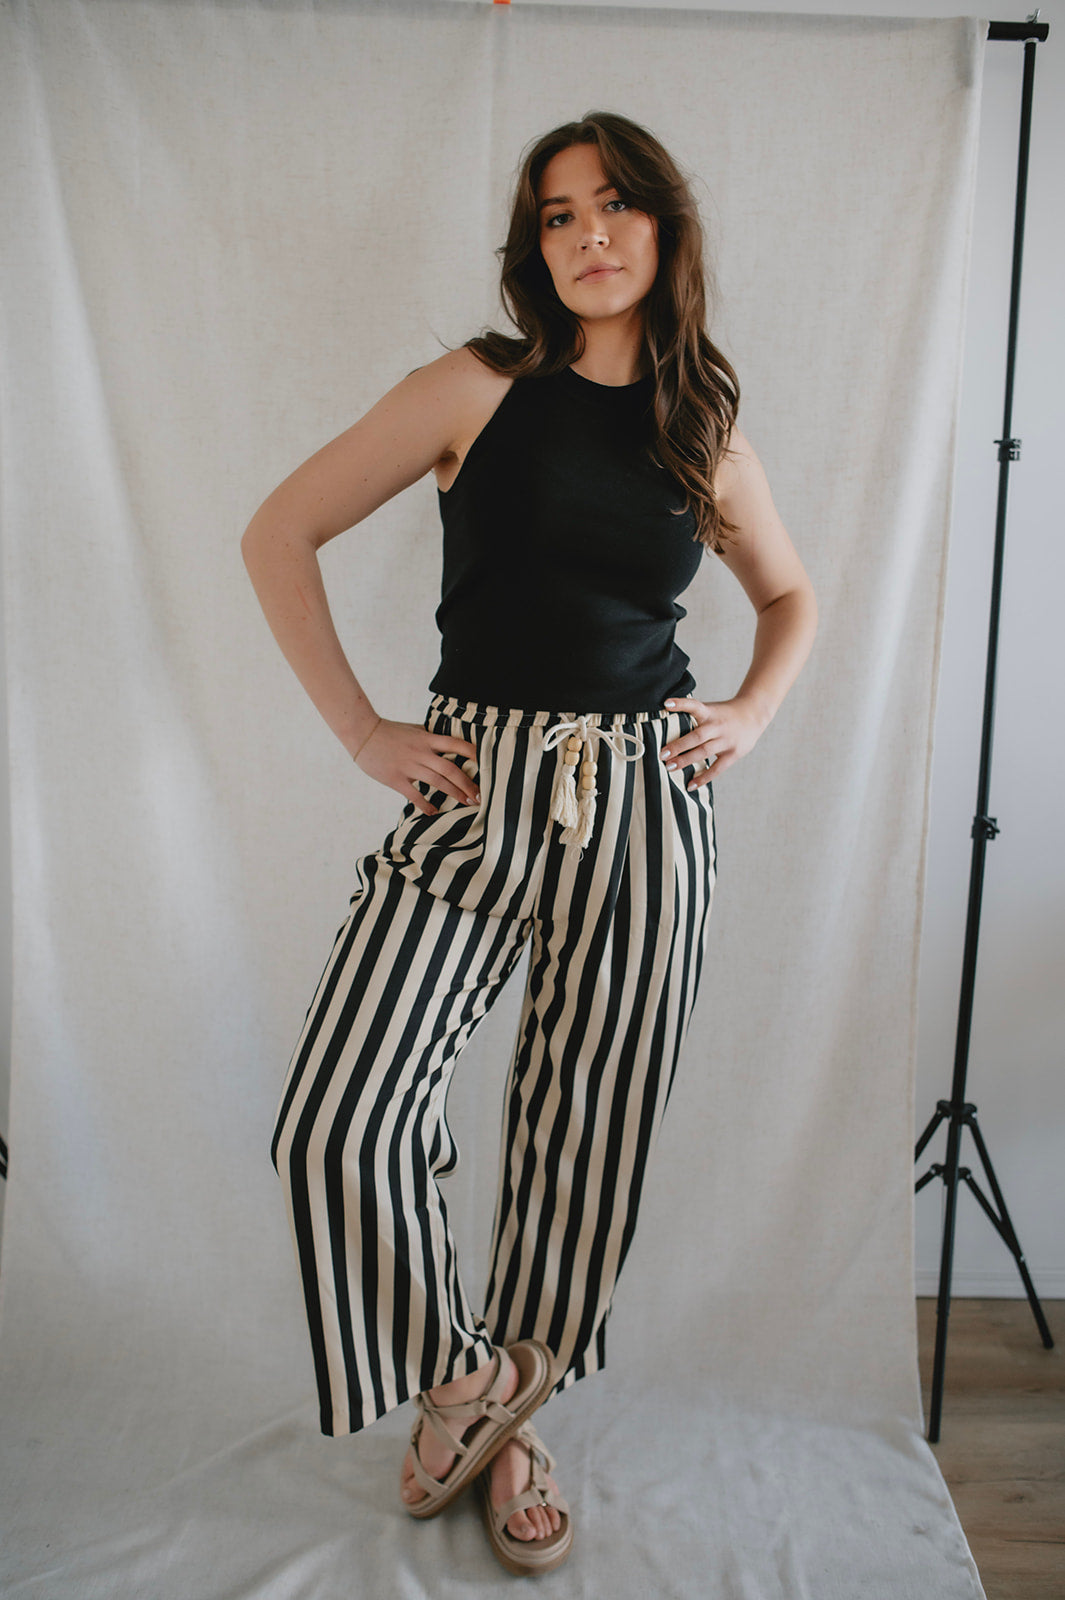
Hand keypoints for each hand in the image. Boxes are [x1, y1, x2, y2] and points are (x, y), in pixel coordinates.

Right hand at [354, 719, 479, 815]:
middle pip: (450, 769)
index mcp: (427, 739)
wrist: (362, 733)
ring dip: (454, 794)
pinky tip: (434, 812)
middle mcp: (421, 752)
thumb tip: (447, 741)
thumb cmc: (389, 731)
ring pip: (437, 782)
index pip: (455, 744)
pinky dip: (426, 805)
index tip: (485, 763)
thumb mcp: (414, 729)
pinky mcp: (396, 778)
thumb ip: (430, 736)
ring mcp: (409, 766)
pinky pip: (414, 795)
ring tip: (467, 803)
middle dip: (467, 783)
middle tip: (480, 795)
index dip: (472, 753)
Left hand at [660, 696, 765, 789]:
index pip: (694, 705)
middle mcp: (717, 726)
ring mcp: (726, 740)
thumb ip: (693, 716)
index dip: (681, 703)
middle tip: (662, 755)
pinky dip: (703, 778)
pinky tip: (690, 785)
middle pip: (697, 736)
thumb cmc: (724, 714)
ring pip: (704, 752)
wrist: (753, 715)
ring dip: (686, 760)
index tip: (666, 704)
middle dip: (678, 746)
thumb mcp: (711, 709)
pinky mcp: (733, 754)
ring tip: (670, 768)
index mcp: (709, 712)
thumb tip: (665, 719)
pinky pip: (717, 768)